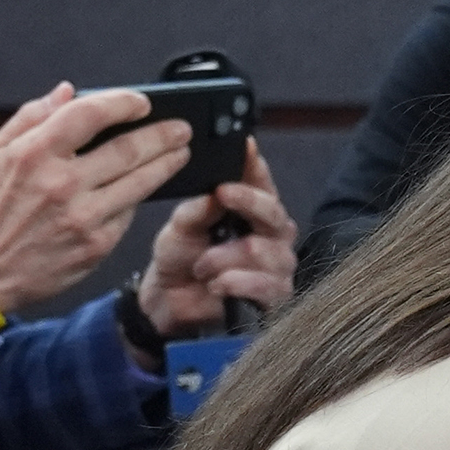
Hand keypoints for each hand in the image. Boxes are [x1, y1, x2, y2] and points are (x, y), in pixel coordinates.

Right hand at [0, 83, 190, 311]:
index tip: (141, 101)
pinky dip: (140, 196)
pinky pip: (129, 212)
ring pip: (140, 182)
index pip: (88, 115)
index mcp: (33, 155)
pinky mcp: (99, 243)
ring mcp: (84, 216)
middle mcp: (62, 183)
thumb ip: (30, 118)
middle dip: (162, 135)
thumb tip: (67, 92)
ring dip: (167, 164)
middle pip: (127, 150)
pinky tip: (151, 186)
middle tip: (181, 128)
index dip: (121, 103)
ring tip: (181, 152)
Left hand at [135, 143, 296, 337]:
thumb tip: (215, 191)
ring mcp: (278, 266)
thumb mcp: (181, 226)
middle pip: (274, 212)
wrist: (171, 303)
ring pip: (262, 251)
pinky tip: (216, 284)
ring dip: (224, 257)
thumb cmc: (181, 259)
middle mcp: (272, 235)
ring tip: (202, 267)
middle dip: (247, 203)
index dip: (256, 165)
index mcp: (253, 211)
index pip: (262, 182)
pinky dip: (234, 283)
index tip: (245, 146)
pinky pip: (264, 285)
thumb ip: (199, 208)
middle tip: (222, 195)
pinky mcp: (276, 296)